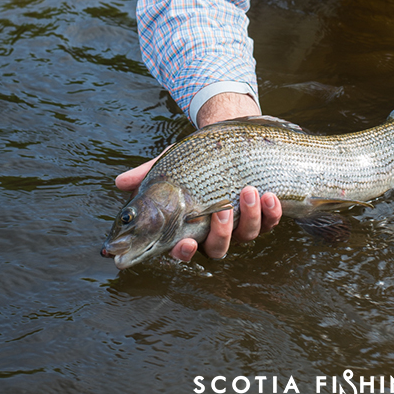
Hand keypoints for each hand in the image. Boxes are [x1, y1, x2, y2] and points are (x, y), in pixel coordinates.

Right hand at [115, 157, 281, 261]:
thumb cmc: (195, 160)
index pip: (184, 250)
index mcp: (191, 226)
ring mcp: (242, 225)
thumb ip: (147, 174)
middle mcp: (216, 231)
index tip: (186, 243)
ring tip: (249, 190)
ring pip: (247, 236)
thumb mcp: (171, 164)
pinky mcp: (264, 214)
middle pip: (218, 248)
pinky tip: (270, 195)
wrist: (229, 141)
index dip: (184, 253)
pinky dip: (272, 212)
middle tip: (223, 209)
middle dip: (222, 232)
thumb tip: (121, 182)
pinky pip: (271, 222)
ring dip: (250, 217)